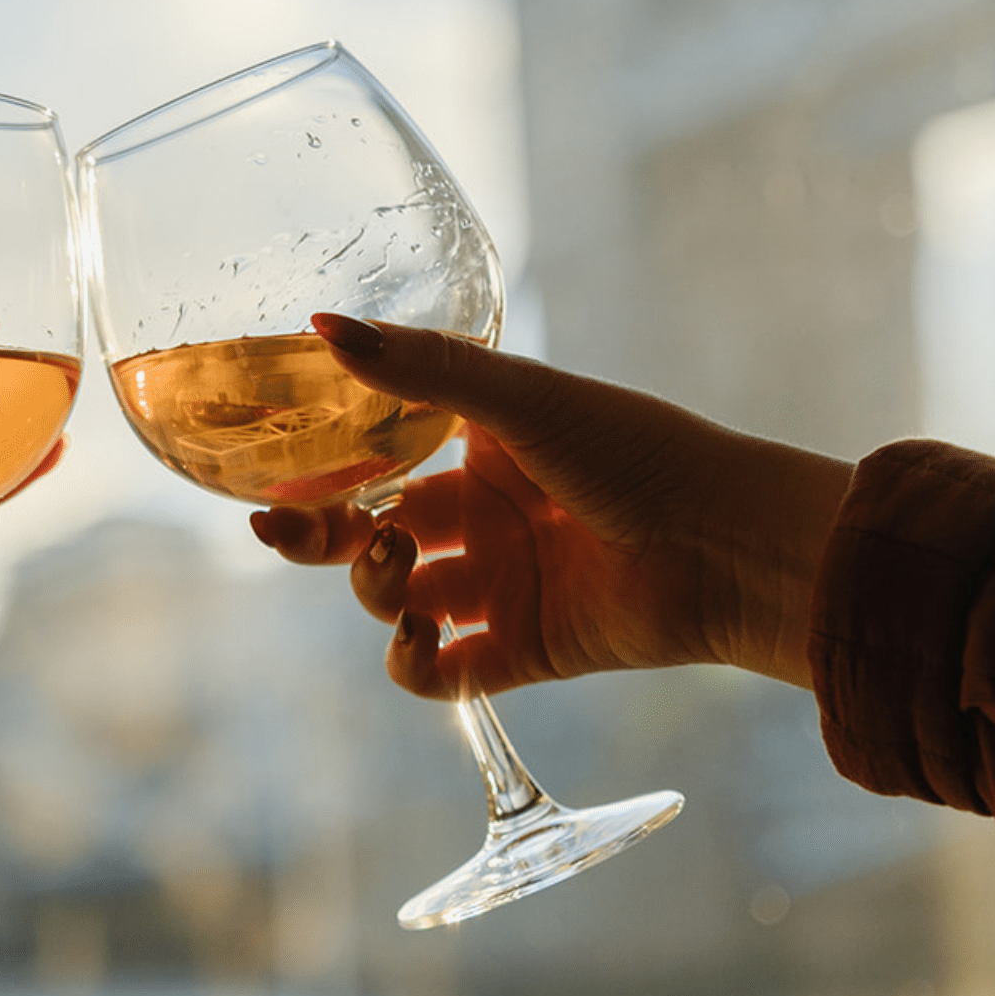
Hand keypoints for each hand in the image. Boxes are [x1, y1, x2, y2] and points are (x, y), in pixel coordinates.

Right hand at [249, 315, 849, 699]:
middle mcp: (489, 515)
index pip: (383, 456)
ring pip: (397, 598)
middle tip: (278, 527)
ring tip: (397, 563)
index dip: (325, 467)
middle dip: (320, 534)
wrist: (724, 544)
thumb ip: (421, 369)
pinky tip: (417, 635)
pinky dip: (411, 663)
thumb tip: (319, 323)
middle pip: (373, 530)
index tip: (270, 468)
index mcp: (487, 446)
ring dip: (372, 584)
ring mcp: (504, 584)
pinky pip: (440, 672)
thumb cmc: (637, 452)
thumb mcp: (521, 401)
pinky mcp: (523, 650)